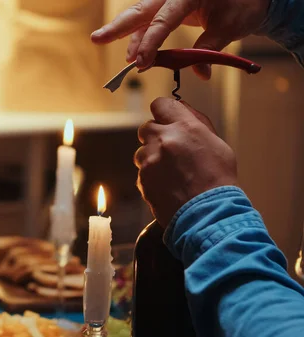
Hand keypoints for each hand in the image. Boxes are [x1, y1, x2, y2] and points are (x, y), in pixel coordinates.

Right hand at [91, 0, 269, 78]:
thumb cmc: (243, 5)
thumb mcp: (231, 27)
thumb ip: (210, 49)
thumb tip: (200, 73)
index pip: (164, 19)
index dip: (151, 42)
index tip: (141, 62)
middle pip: (141, 11)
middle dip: (118, 27)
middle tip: (97, 39)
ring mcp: (169, 0)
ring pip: (142, 17)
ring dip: (129, 38)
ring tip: (126, 60)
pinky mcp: (168, 7)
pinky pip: (149, 22)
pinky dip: (141, 38)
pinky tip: (136, 54)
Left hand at [134, 98, 236, 225]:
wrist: (209, 213)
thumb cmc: (218, 179)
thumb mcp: (217, 144)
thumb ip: (196, 122)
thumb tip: (181, 108)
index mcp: (184, 127)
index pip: (161, 104)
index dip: (163, 111)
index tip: (166, 119)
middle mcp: (163, 140)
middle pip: (146, 127)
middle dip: (156, 136)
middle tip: (171, 150)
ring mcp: (150, 161)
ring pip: (141, 151)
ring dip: (152, 158)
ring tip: (172, 173)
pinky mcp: (142, 180)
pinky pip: (142, 172)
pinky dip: (152, 176)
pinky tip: (169, 186)